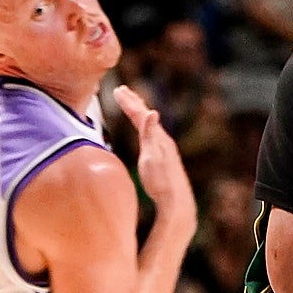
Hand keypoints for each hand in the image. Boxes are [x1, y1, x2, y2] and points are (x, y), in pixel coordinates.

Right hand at [113, 85, 195, 226]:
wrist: (175, 202)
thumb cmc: (161, 181)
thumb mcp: (152, 157)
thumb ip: (150, 135)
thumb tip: (152, 111)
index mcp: (158, 138)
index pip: (141, 115)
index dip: (129, 102)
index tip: (117, 90)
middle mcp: (163, 141)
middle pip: (146, 117)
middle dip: (133, 103)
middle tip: (122, 90)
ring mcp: (164, 150)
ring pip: (150, 126)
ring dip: (139, 114)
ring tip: (132, 106)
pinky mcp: (163, 159)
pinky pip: (152, 136)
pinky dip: (144, 128)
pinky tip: (145, 133)